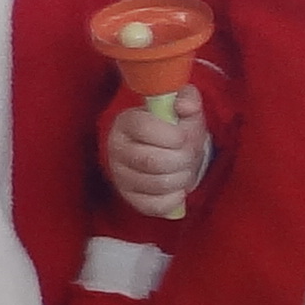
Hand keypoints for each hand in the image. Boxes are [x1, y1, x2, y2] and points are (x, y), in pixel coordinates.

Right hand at [104, 84, 205, 218]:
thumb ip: (188, 99)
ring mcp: (120, 176)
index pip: (143, 128)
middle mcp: (116, 149)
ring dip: (181, 179)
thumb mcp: (183, 110)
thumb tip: (184, 104)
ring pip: (155, 184)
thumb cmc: (174, 130)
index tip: (182, 136)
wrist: (165, 153)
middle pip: (151, 161)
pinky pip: (153, 206)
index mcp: (126, 122)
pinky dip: (173, 199)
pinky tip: (177, 189)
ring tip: (183, 170)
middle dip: (181, 160)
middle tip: (188, 156)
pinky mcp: (129, 198)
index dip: (170, 135)